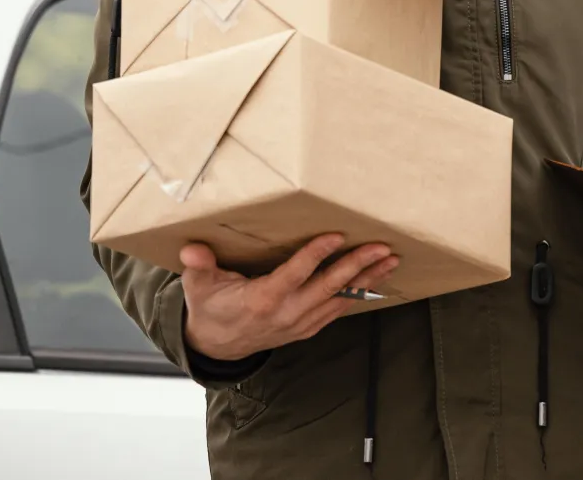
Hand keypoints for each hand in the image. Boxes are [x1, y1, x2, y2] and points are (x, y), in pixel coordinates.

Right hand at [180, 233, 398, 361]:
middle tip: (381, 247)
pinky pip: (338, 310)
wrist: (217, 346)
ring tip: (390, 260)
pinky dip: (359, 294)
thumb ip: (199, 266)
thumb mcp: (198, 286)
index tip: (337, 236)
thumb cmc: (210, 307)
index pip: (294, 274)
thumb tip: (192, 249)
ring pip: (340, 299)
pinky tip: (376, 279)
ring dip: (367, 280)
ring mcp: (300, 323)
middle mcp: (286, 313)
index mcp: (262, 300)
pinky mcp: (308, 327)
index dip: (316, 255)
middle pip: (328, 287)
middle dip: (357, 266)